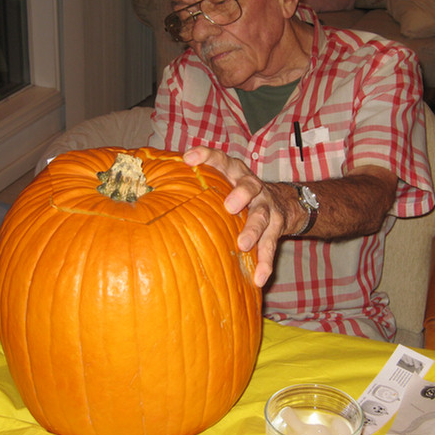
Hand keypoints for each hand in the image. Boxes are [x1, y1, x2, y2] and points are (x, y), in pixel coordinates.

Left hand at [182, 146, 288, 287]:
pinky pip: (271, 245)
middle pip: (249, 185)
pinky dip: (265, 263)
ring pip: (262, 217)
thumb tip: (151, 188)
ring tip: (243, 244)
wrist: (283, 202)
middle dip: (240, 194)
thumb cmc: (237, 193)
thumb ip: (197, 184)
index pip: (220, 159)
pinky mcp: (277, 227)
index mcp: (234, 172)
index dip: (205, 156)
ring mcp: (266, 207)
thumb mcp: (222, 182)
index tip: (188, 159)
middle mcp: (252, 186)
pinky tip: (258, 279)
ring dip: (253, 230)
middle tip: (229, 206)